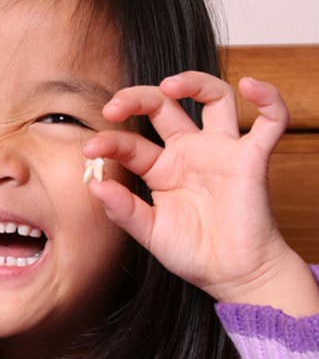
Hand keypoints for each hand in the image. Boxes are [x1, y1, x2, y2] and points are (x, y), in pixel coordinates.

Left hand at [83, 71, 318, 315]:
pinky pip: (269, 122)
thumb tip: (94, 185)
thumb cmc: (193, 253)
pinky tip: (249, 86)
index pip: (130, 143)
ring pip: (213, 98)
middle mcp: (188, 153)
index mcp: (160, 169)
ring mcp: (220, 151)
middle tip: (114, 107)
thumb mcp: (149, 232)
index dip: (109, 142)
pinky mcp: (252, 159)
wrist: (233, 276)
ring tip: (169, 85)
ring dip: (193, 82)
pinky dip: (267, 98)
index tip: (90, 149)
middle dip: (137, 98)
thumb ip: (123, 210)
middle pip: (163, 107)